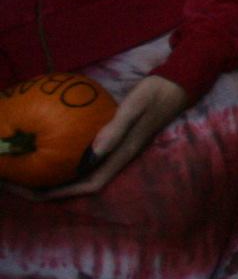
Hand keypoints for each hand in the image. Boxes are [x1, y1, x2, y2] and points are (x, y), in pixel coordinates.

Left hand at [37, 75, 186, 199]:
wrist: (175, 86)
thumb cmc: (154, 95)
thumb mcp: (135, 107)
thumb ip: (116, 129)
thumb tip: (92, 154)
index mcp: (122, 153)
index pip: (90, 184)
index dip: (62, 193)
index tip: (35, 192)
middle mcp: (117, 157)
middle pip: (82, 184)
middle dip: (52, 189)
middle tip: (21, 184)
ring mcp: (116, 150)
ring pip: (83, 173)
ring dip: (58, 177)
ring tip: (30, 173)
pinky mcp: (113, 141)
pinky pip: (85, 159)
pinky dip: (66, 160)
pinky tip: (50, 150)